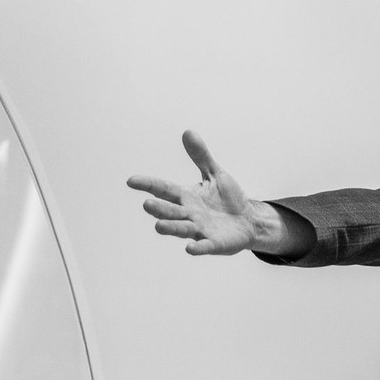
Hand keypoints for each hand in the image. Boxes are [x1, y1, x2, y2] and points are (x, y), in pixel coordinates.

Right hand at [127, 130, 290, 255]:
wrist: (248, 220)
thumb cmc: (227, 198)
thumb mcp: (215, 174)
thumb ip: (201, 156)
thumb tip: (187, 131)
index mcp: (186, 197)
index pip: (164, 189)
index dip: (148, 184)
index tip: (131, 180)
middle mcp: (189, 214)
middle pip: (170, 211)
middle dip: (159, 209)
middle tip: (147, 204)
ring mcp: (200, 230)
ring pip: (182, 229)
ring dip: (171, 228)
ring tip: (158, 226)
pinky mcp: (214, 244)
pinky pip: (204, 247)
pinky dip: (197, 248)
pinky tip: (189, 248)